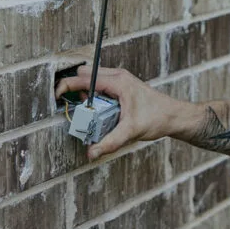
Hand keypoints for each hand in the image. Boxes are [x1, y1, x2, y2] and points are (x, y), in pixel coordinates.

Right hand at [55, 65, 184, 159]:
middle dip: (75, 90)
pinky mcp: (121, 86)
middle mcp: (118, 77)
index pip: (85, 78)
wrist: (173, 116)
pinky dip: (94, 96)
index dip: (67, 85)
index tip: (56, 96)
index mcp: (118, 82)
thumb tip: (90, 152)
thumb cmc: (156, 118)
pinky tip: (101, 113)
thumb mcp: (131, 131)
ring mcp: (120, 80)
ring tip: (90, 114)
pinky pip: (100, 86)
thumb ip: (109, 142)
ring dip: (85, 94)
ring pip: (92, 80)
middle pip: (85, 75)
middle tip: (78, 110)